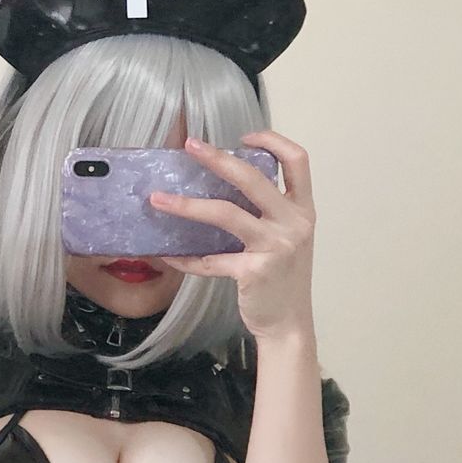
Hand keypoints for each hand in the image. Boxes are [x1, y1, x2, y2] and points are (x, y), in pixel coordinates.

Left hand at [150, 130, 317, 342]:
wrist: (290, 325)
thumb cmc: (283, 280)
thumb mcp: (288, 239)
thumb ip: (269, 212)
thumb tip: (224, 186)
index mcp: (303, 210)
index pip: (298, 160)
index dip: (272, 141)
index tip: (243, 137)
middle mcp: (294, 224)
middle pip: (253, 178)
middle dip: (218, 158)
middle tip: (190, 145)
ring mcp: (275, 247)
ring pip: (225, 213)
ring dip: (187, 205)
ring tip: (158, 199)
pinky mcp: (253, 271)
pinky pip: (210, 259)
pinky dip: (185, 258)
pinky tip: (167, 254)